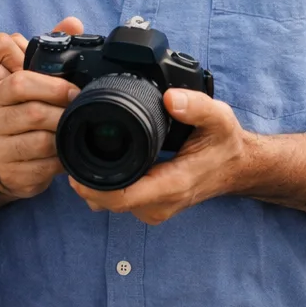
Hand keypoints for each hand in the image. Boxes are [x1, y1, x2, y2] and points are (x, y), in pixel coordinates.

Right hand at [0, 51, 79, 197]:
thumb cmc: (24, 117)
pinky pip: (46, 167)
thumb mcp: (32, 86)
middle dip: (64, 114)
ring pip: (43, 142)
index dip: (52, 86)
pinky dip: (63, 161)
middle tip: (80, 114)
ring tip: (73, 133)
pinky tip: (65, 154)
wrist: (8, 162)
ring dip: (65, 138)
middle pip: (34, 113)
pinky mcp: (11, 175)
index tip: (74, 91)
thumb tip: (73, 22)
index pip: (19, 83)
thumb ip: (50, 53)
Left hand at [68, 88, 249, 224]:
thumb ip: (197, 106)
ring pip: (111, 203)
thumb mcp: (218, 118)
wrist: (237, 167)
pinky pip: (118, 200)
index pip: (124, 197)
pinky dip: (104, 185)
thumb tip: (171, 99)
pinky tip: (97, 163)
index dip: (95, 186)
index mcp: (173, 184)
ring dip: (93, 184)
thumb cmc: (225, 143)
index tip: (73, 170)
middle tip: (68, 152)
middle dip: (86, 181)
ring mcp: (155, 208)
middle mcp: (161, 203)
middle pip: (109, 202)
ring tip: (79, 154)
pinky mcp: (151, 206)